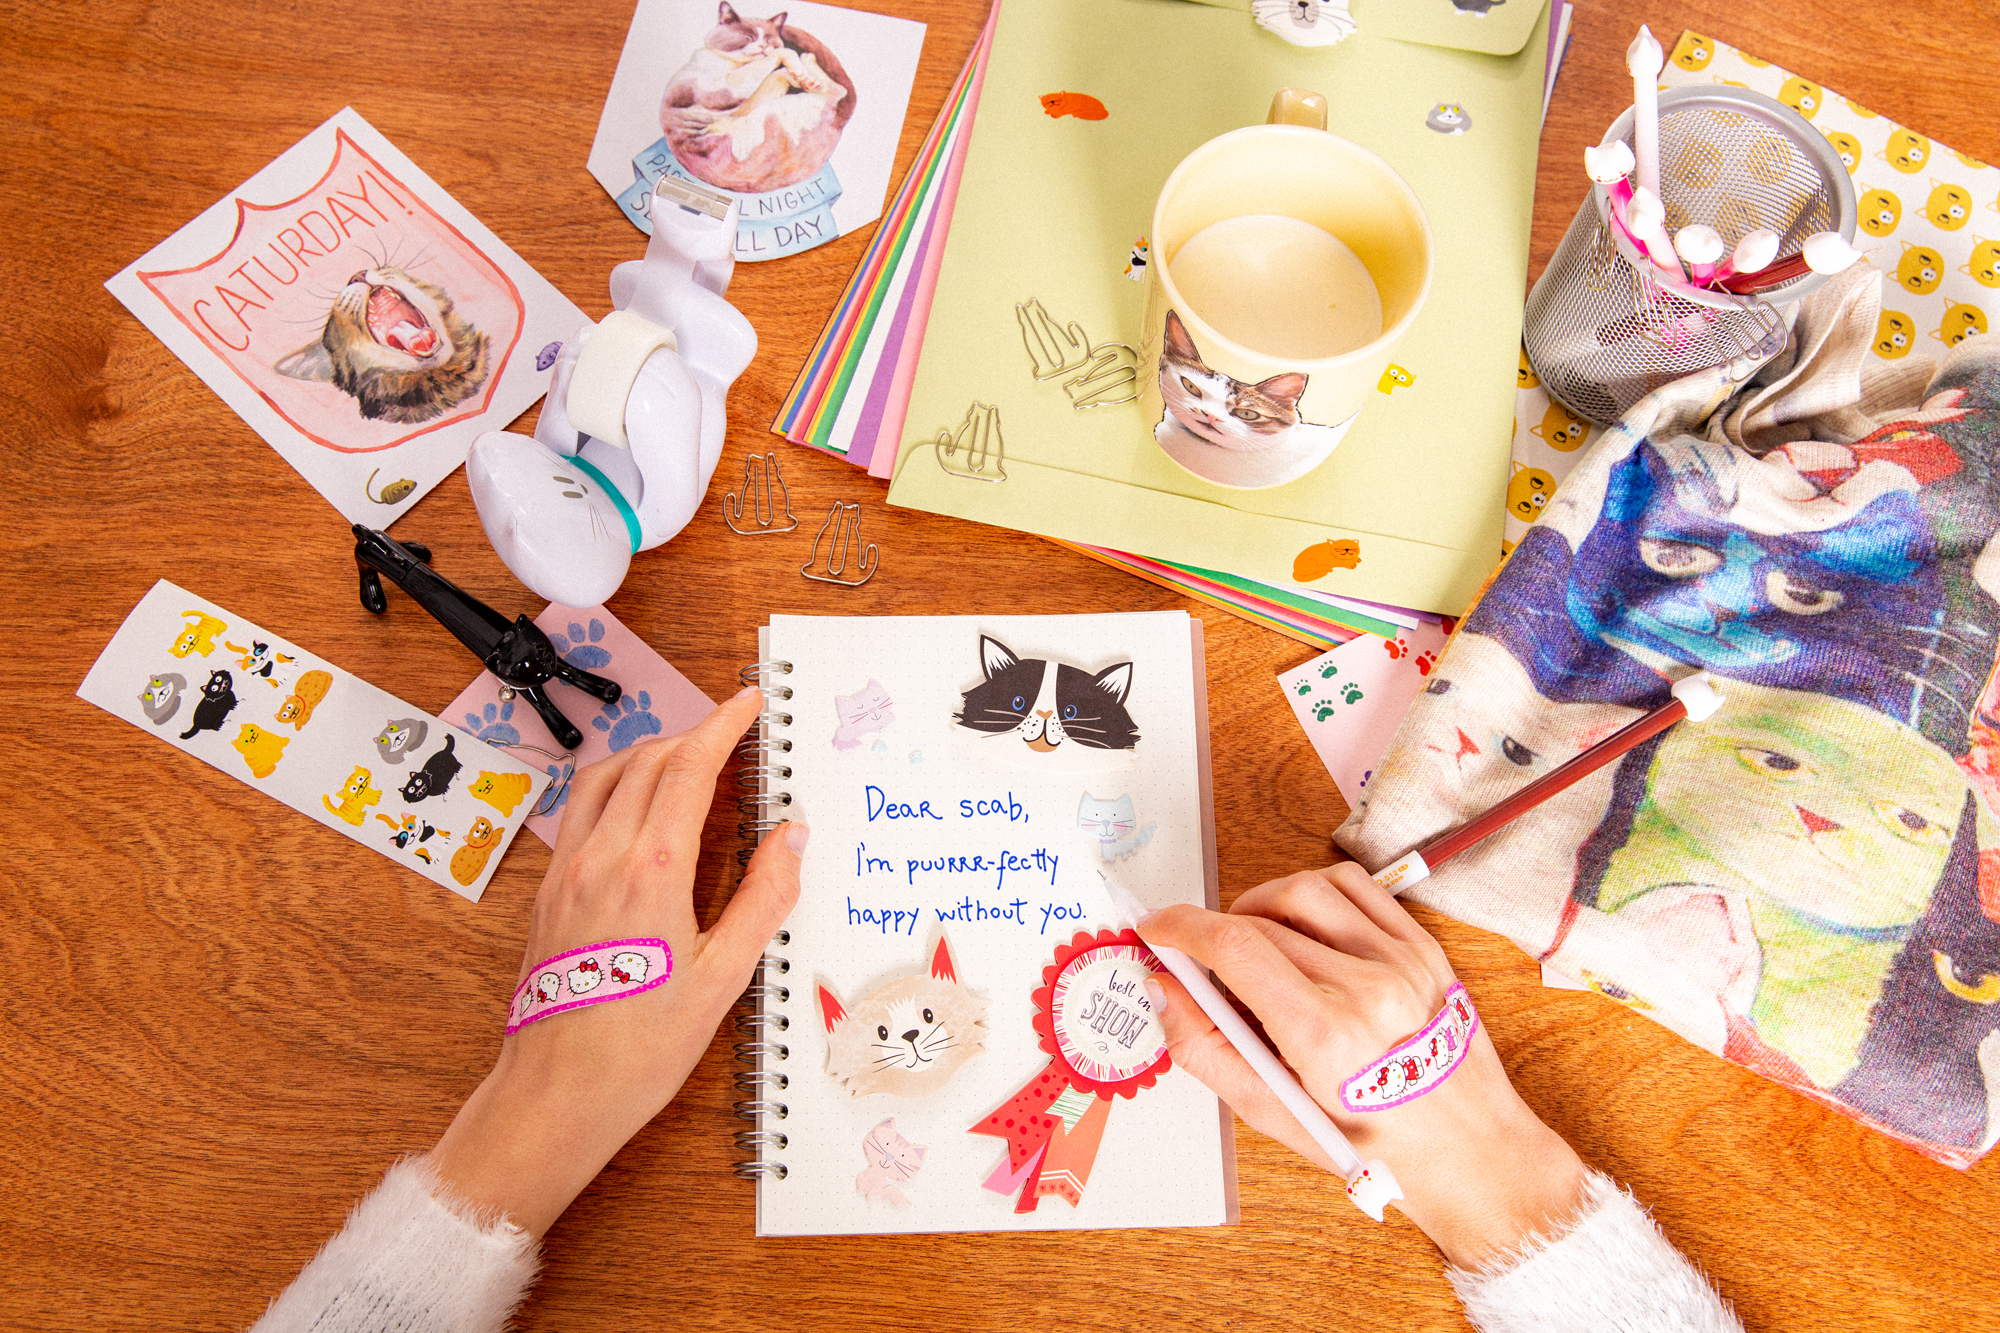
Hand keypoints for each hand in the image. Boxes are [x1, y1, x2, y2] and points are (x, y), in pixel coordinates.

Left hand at [429, 687, 801, 1236]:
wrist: (557, 1094)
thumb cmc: (639, 1048)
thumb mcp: (723, 977)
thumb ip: (763, 898)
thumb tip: (789, 839)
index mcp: (650, 871)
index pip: (688, 768)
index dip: (723, 725)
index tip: (748, 703)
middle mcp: (600, 858)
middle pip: (647, 761)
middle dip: (694, 734)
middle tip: (733, 734)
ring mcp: (566, 872)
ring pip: (605, 778)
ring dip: (650, 755)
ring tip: (688, 762)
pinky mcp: (548, 893)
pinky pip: (580, 812)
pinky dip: (616, 787)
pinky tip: (638, 810)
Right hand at [1138, 862, 1586, 1268]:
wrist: (1471, 1152)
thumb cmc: (1376, 1147)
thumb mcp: (1275, 1116)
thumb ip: (1206, 1049)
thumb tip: (1163, 990)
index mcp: (1325, 1034)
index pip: (1234, 947)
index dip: (1181, 927)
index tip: (1156, 929)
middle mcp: (1366, 987)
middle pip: (1261, 919)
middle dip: (1214, 931)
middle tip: (1201, 960)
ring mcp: (1401, 961)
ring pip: (1306, 890)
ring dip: (1261, 904)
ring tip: (1251, 941)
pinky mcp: (1423, 947)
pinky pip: (1356, 887)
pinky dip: (1313, 893)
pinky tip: (1301, 925)